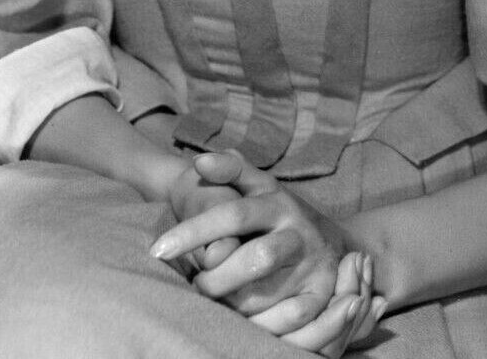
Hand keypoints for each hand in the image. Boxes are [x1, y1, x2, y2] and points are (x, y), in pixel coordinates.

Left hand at [150, 151, 384, 349]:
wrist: (327, 236)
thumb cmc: (274, 211)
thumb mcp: (257, 184)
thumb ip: (230, 169)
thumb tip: (200, 161)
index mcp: (276, 198)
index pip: (232, 213)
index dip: (195, 231)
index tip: (158, 249)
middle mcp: (297, 228)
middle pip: (255, 258)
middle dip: (217, 279)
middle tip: (196, 286)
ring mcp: (313, 261)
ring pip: (270, 292)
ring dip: (235, 303)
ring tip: (217, 303)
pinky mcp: (323, 291)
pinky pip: (292, 317)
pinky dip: (264, 325)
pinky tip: (243, 323)